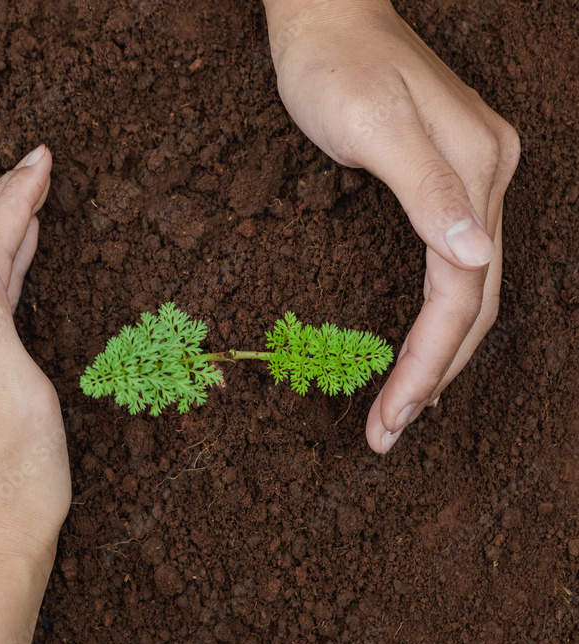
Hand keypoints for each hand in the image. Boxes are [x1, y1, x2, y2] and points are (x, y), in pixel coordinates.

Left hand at [263, 0, 519, 452]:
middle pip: (474, 298)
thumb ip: (428, 189)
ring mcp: (474, 176)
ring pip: (469, 286)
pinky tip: (422, 343)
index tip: (390, 417)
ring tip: (403, 407)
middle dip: (434, 372)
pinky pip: (453, 262)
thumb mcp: (373, 123)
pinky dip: (439, 313)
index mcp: (478, 169)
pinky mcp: (447, 177)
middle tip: (387, 431)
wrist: (324, 15)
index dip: (429, 361)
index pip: (462, 290)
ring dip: (441, 352)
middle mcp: (489, 177)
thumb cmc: (335, 66)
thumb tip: (477, 257)